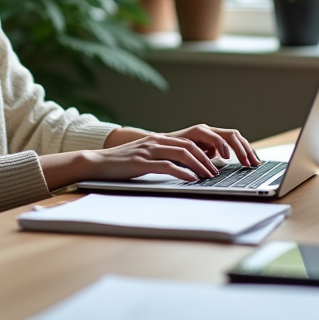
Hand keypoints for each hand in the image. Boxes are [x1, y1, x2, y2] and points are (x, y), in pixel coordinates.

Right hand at [40, 134, 227, 190]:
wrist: (97, 163)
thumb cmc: (122, 164)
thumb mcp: (147, 158)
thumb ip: (165, 159)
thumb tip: (187, 170)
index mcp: (160, 139)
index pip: (191, 141)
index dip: (208, 148)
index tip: (221, 160)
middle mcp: (157, 141)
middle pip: (191, 145)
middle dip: (209, 157)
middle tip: (221, 170)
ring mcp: (149, 150)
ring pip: (182, 153)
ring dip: (200, 165)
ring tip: (211, 176)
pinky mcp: (141, 162)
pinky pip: (167, 165)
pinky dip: (182, 173)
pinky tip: (191, 180)